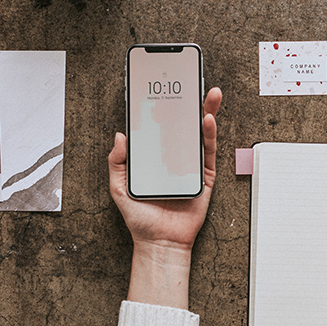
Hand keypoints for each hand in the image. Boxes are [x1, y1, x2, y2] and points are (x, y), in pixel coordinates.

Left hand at [108, 86, 221, 307]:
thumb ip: (117, 162)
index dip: (162, 108)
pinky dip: (209, 134)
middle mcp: (174, 158)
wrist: (161, 243)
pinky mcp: (205, 176)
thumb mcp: (119, 188)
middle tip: (191, 82)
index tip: (162, 88)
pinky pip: (208, 152)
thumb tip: (119, 136)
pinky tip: (206, 120)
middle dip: (189, 103)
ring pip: (200, 133)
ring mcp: (191, 165)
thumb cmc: (141, 218)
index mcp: (155, 158)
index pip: (159, 128)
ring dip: (205, 112)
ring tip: (208, 94)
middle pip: (183, 125)